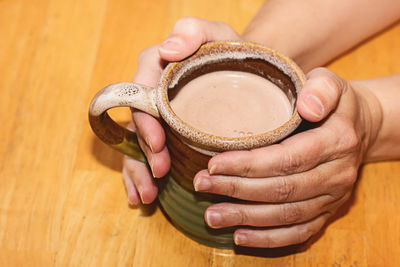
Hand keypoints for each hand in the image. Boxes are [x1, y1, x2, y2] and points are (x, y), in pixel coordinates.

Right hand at [122, 17, 240, 204]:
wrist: (248, 73)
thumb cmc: (230, 52)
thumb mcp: (216, 34)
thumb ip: (193, 32)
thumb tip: (168, 49)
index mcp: (157, 68)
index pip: (141, 93)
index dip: (145, 120)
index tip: (158, 143)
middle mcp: (152, 93)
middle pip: (139, 125)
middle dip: (145, 152)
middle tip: (159, 173)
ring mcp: (159, 116)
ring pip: (138, 145)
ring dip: (139, 171)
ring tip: (148, 195)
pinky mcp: (168, 134)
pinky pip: (149, 155)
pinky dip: (143, 176)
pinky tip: (146, 196)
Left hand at [193, 67, 380, 247]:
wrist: (359, 128)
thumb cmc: (334, 103)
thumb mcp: (330, 82)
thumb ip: (320, 89)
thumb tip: (308, 107)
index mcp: (337, 141)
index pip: (288, 158)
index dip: (249, 164)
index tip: (214, 163)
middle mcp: (337, 175)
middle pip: (282, 189)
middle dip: (237, 189)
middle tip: (201, 184)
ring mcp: (333, 198)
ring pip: (286, 215)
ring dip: (245, 217)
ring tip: (211, 215)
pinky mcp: (327, 212)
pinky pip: (299, 232)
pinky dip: (268, 238)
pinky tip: (240, 236)